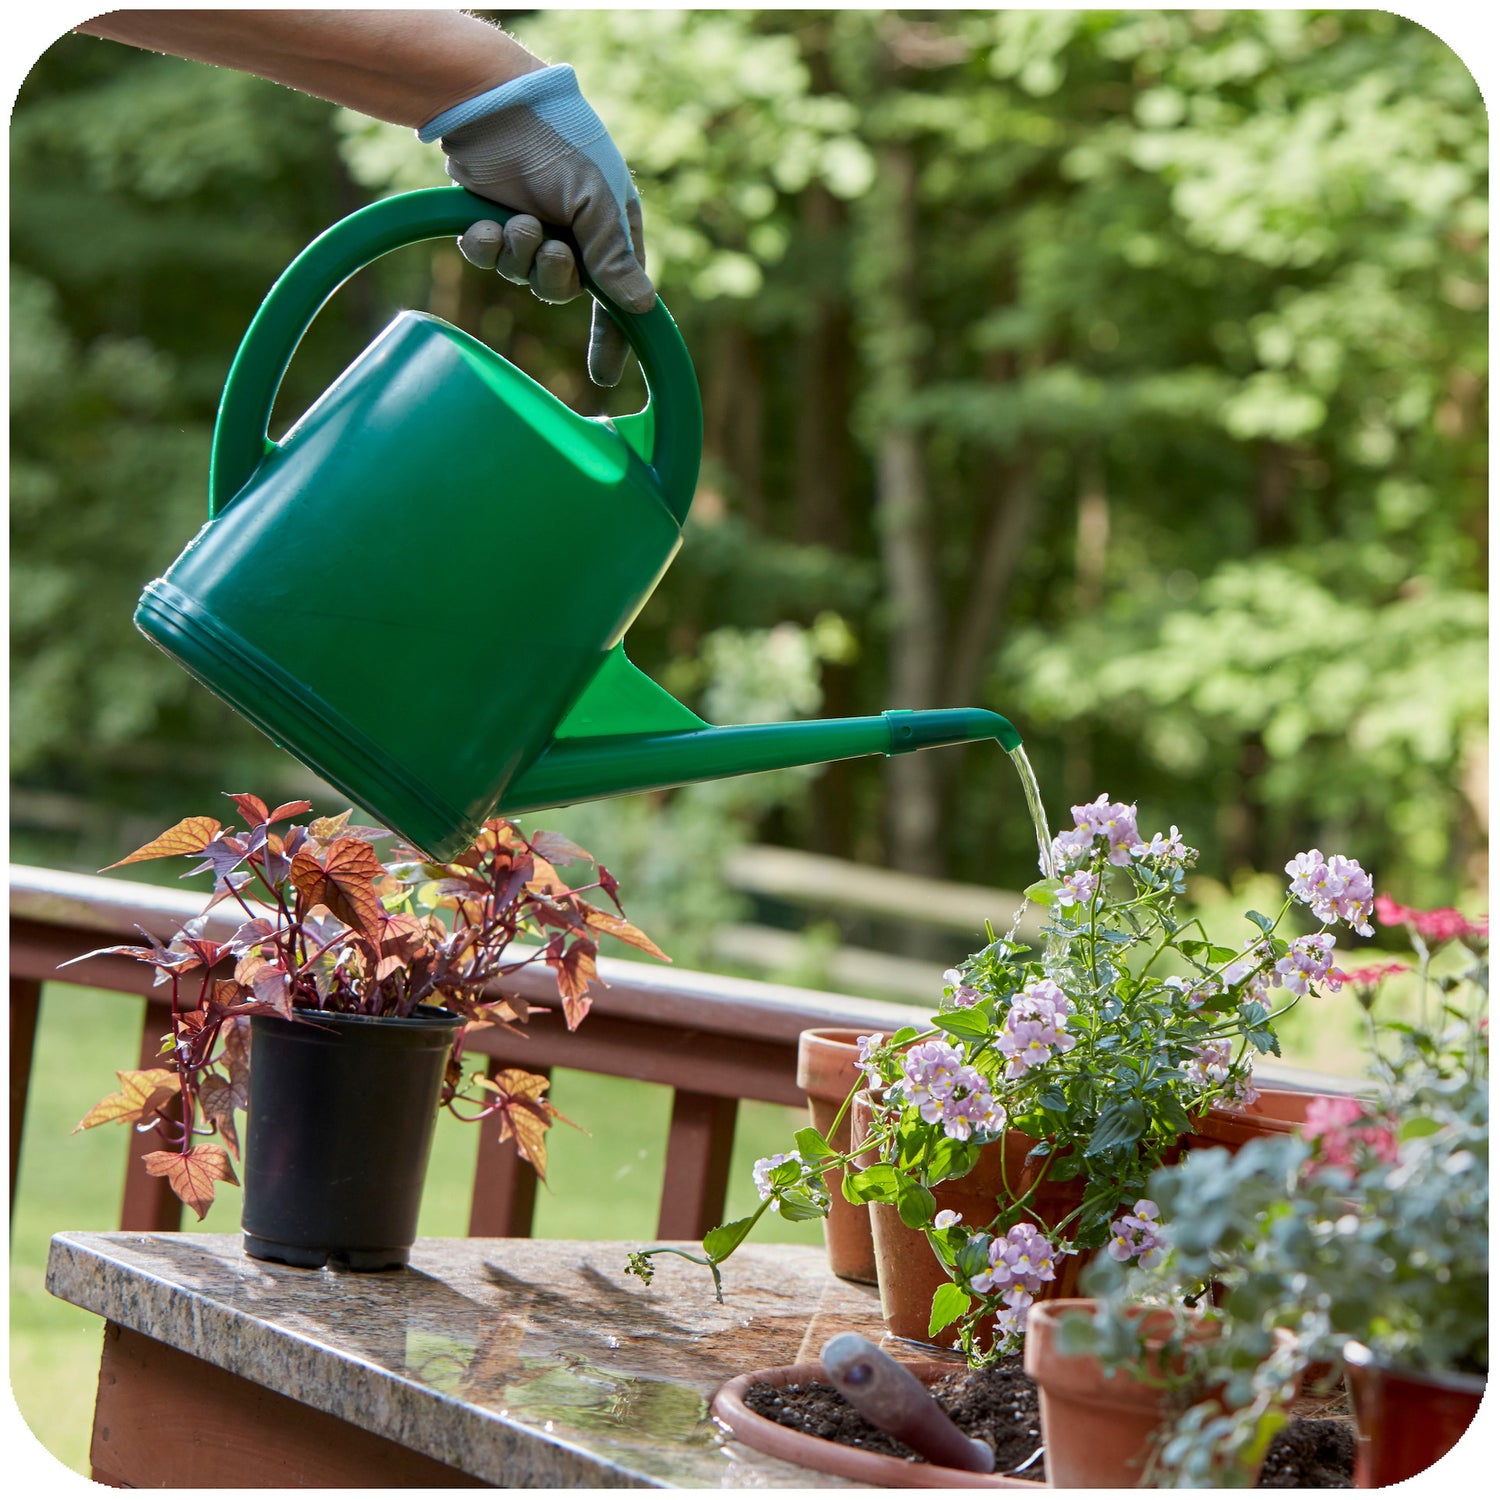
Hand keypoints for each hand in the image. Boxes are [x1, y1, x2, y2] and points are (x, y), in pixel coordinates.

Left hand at [421, 64, 653, 386]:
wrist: (496, 102)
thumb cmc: (561, 142)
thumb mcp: (597, 199)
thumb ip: (615, 254)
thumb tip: (644, 307)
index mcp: (609, 230)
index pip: (617, 297)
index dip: (612, 339)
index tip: (604, 377)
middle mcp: (571, 236)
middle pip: (562, 292)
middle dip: (552, 277)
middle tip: (549, 248)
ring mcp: (530, 231)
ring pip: (521, 277)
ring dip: (517, 253)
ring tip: (516, 220)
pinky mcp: (490, 223)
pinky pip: (485, 259)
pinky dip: (483, 246)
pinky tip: (482, 223)